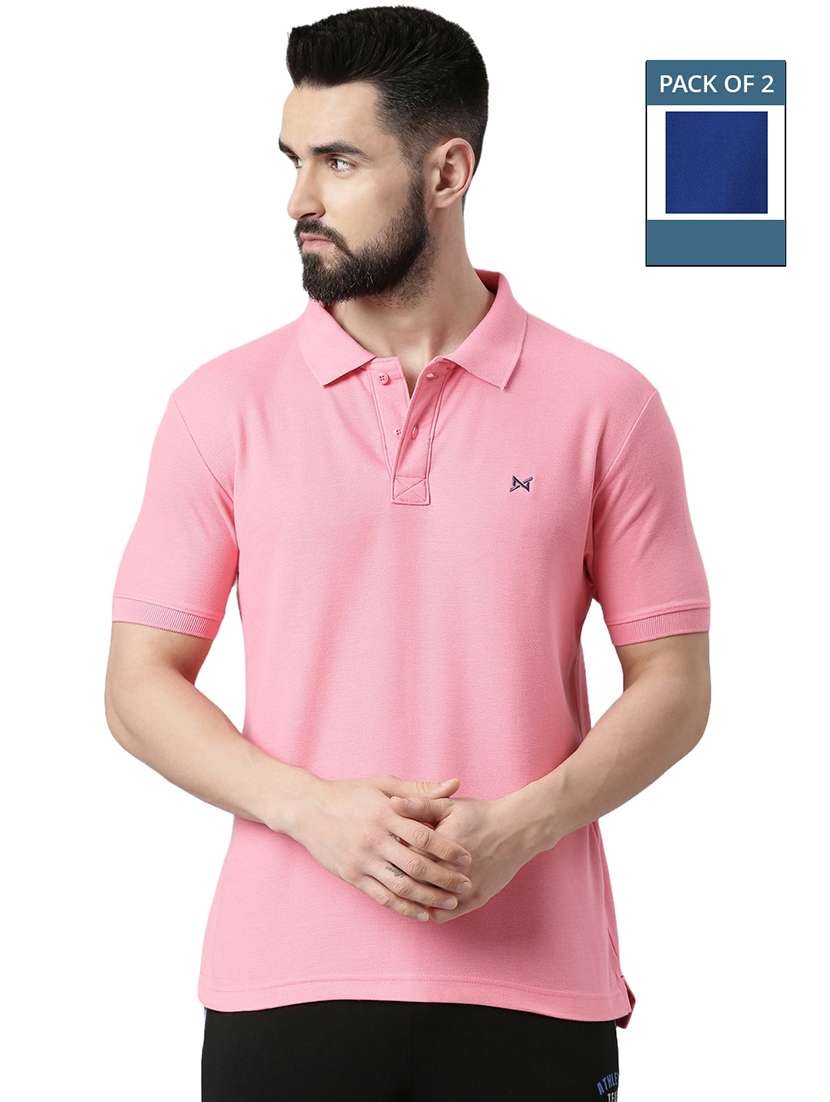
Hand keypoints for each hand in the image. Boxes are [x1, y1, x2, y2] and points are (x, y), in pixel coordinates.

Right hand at [290, 774, 474, 921]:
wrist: (308, 810)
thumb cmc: (350, 794)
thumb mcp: (384, 785)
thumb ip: (420, 790)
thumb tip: (455, 785)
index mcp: (386, 814)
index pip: (424, 836)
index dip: (449, 850)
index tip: (468, 859)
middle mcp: (374, 839)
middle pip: (416, 866)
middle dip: (445, 879)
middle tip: (467, 886)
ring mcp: (362, 860)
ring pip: (401, 886)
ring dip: (429, 898)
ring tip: (450, 903)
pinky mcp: (352, 876)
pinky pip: (382, 897)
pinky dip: (404, 908)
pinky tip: (422, 913)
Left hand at [388, 791, 536, 923]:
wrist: (517, 829)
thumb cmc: (480, 815)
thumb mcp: (448, 806)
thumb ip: (418, 805)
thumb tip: (392, 803)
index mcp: (437, 848)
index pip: (402, 861)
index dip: (392, 858)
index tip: (386, 856)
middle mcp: (450, 873)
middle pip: (412, 885)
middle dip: (399, 880)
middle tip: (389, 876)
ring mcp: (464, 890)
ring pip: (427, 903)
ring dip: (412, 900)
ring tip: (402, 892)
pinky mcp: (476, 900)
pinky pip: (446, 914)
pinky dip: (431, 912)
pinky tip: (423, 906)